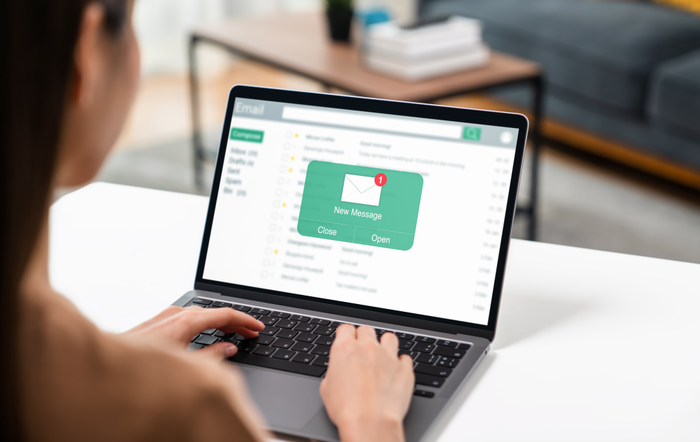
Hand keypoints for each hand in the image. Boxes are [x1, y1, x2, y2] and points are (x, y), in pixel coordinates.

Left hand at [124, 305, 264, 359]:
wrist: (109, 371)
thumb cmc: (143, 370)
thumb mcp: (187, 365)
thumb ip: (212, 355)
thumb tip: (229, 348)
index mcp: (187, 321)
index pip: (225, 314)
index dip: (246, 321)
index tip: (258, 327)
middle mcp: (175, 314)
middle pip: (214, 312)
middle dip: (235, 322)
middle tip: (251, 333)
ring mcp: (164, 316)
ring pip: (200, 314)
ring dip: (219, 322)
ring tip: (233, 334)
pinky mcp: (156, 322)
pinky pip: (187, 317)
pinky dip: (203, 324)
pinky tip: (205, 333)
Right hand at [320, 325, 414, 441]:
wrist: (370, 422)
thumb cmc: (346, 409)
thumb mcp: (327, 388)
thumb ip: (335, 371)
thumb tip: (338, 372)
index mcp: (345, 348)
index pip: (346, 328)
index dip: (345, 336)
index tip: (347, 341)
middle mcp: (367, 348)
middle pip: (366, 330)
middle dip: (363, 338)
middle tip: (362, 352)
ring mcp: (388, 356)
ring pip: (389, 337)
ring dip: (384, 345)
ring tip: (382, 358)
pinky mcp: (404, 369)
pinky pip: (405, 358)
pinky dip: (400, 364)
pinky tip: (395, 373)